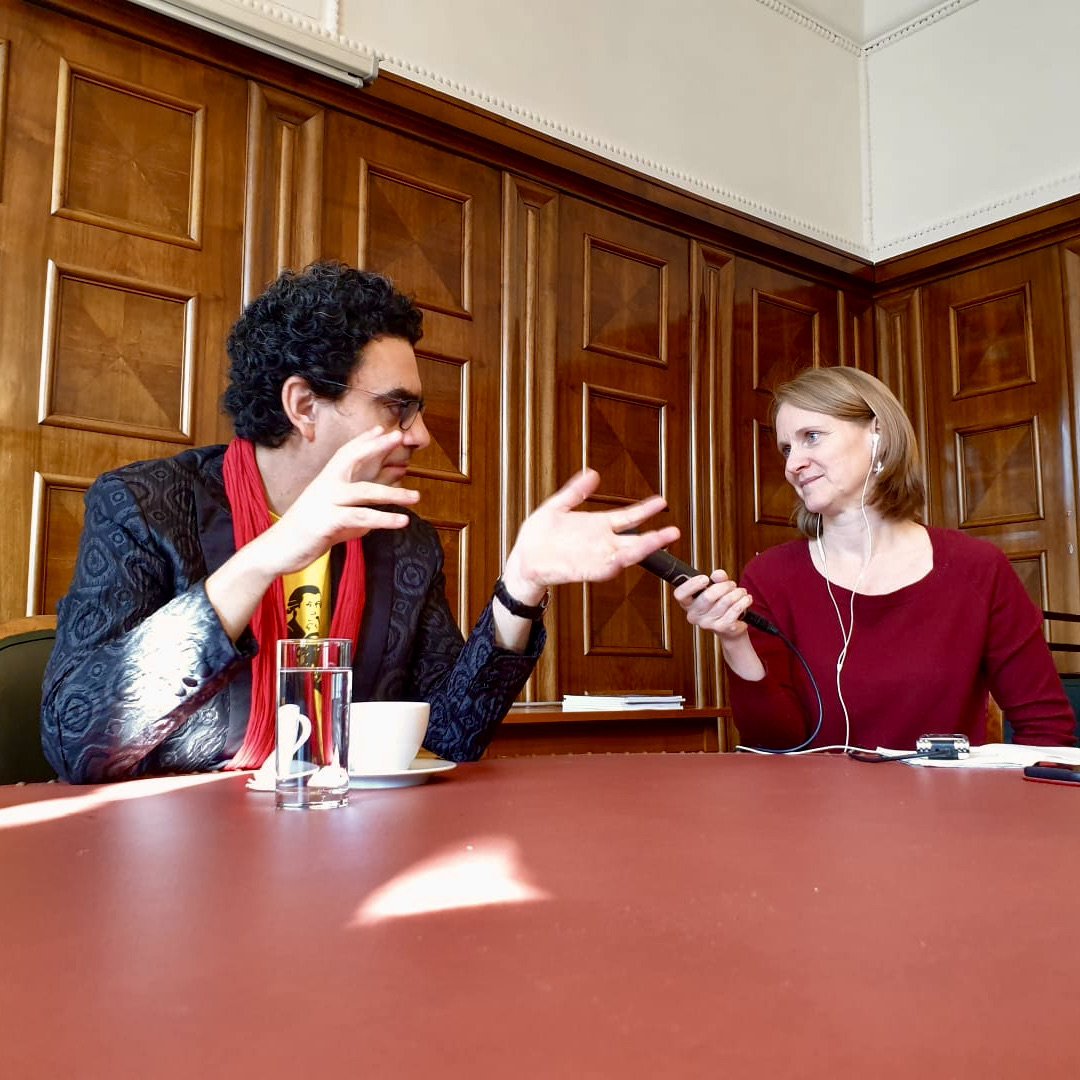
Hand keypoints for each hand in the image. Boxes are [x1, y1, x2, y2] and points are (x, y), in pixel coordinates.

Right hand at [258, 427, 419, 576]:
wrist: (277, 551)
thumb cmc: (305, 535)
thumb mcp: (333, 522)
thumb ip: (353, 518)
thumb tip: (372, 522)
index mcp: (324, 482)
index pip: (345, 454)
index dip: (363, 441)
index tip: (381, 429)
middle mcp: (324, 487)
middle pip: (352, 460)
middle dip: (376, 447)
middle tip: (398, 437)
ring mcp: (325, 502)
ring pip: (364, 492)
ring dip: (393, 494)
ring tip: (416, 497)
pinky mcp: (327, 522)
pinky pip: (361, 518)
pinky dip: (383, 519)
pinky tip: (401, 521)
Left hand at [500, 468, 680, 600]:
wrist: (523, 558)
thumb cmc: (538, 536)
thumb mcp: (557, 506)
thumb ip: (575, 491)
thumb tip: (592, 474)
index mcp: (597, 526)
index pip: (627, 517)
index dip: (644, 510)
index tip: (661, 501)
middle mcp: (600, 543)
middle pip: (634, 539)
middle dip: (655, 537)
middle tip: (674, 532)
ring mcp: (594, 557)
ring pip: (624, 555)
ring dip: (641, 550)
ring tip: (656, 543)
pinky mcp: (583, 570)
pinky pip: (603, 569)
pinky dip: (614, 564)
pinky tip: (624, 560)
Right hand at [673, 570, 752, 638]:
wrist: (729, 628)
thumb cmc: (719, 605)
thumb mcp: (716, 588)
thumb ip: (717, 579)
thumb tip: (719, 575)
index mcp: (688, 604)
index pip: (680, 594)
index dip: (691, 585)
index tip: (705, 578)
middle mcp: (694, 615)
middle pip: (708, 596)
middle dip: (724, 586)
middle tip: (731, 585)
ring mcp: (708, 623)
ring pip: (726, 601)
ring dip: (737, 593)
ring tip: (741, 592)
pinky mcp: (722, 627)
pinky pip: (735, 610)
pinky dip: (744, 601)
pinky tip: (746, 599)